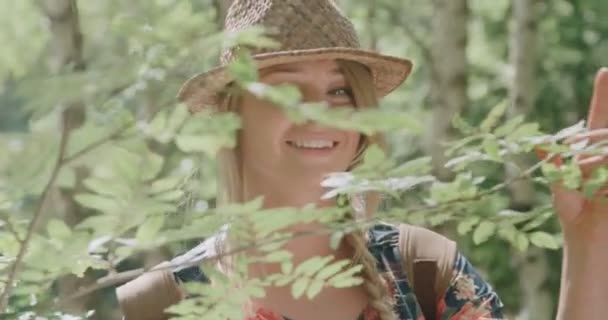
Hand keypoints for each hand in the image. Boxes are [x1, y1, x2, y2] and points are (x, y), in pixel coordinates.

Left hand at [537, 68, 607, 243]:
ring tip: (596, 192)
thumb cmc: (576, 217)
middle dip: (594, 149)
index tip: (605, 71)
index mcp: (593, 151)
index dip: (604, 95)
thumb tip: (537, 140)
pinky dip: (604, 179)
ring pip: (607, 148)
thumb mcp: (562, 191)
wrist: (594, 244)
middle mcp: (607, 154)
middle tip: (587, 182)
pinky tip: (601, 194)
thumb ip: (555, 166)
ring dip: (599, 164)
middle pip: (604, 135)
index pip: (601, 116)